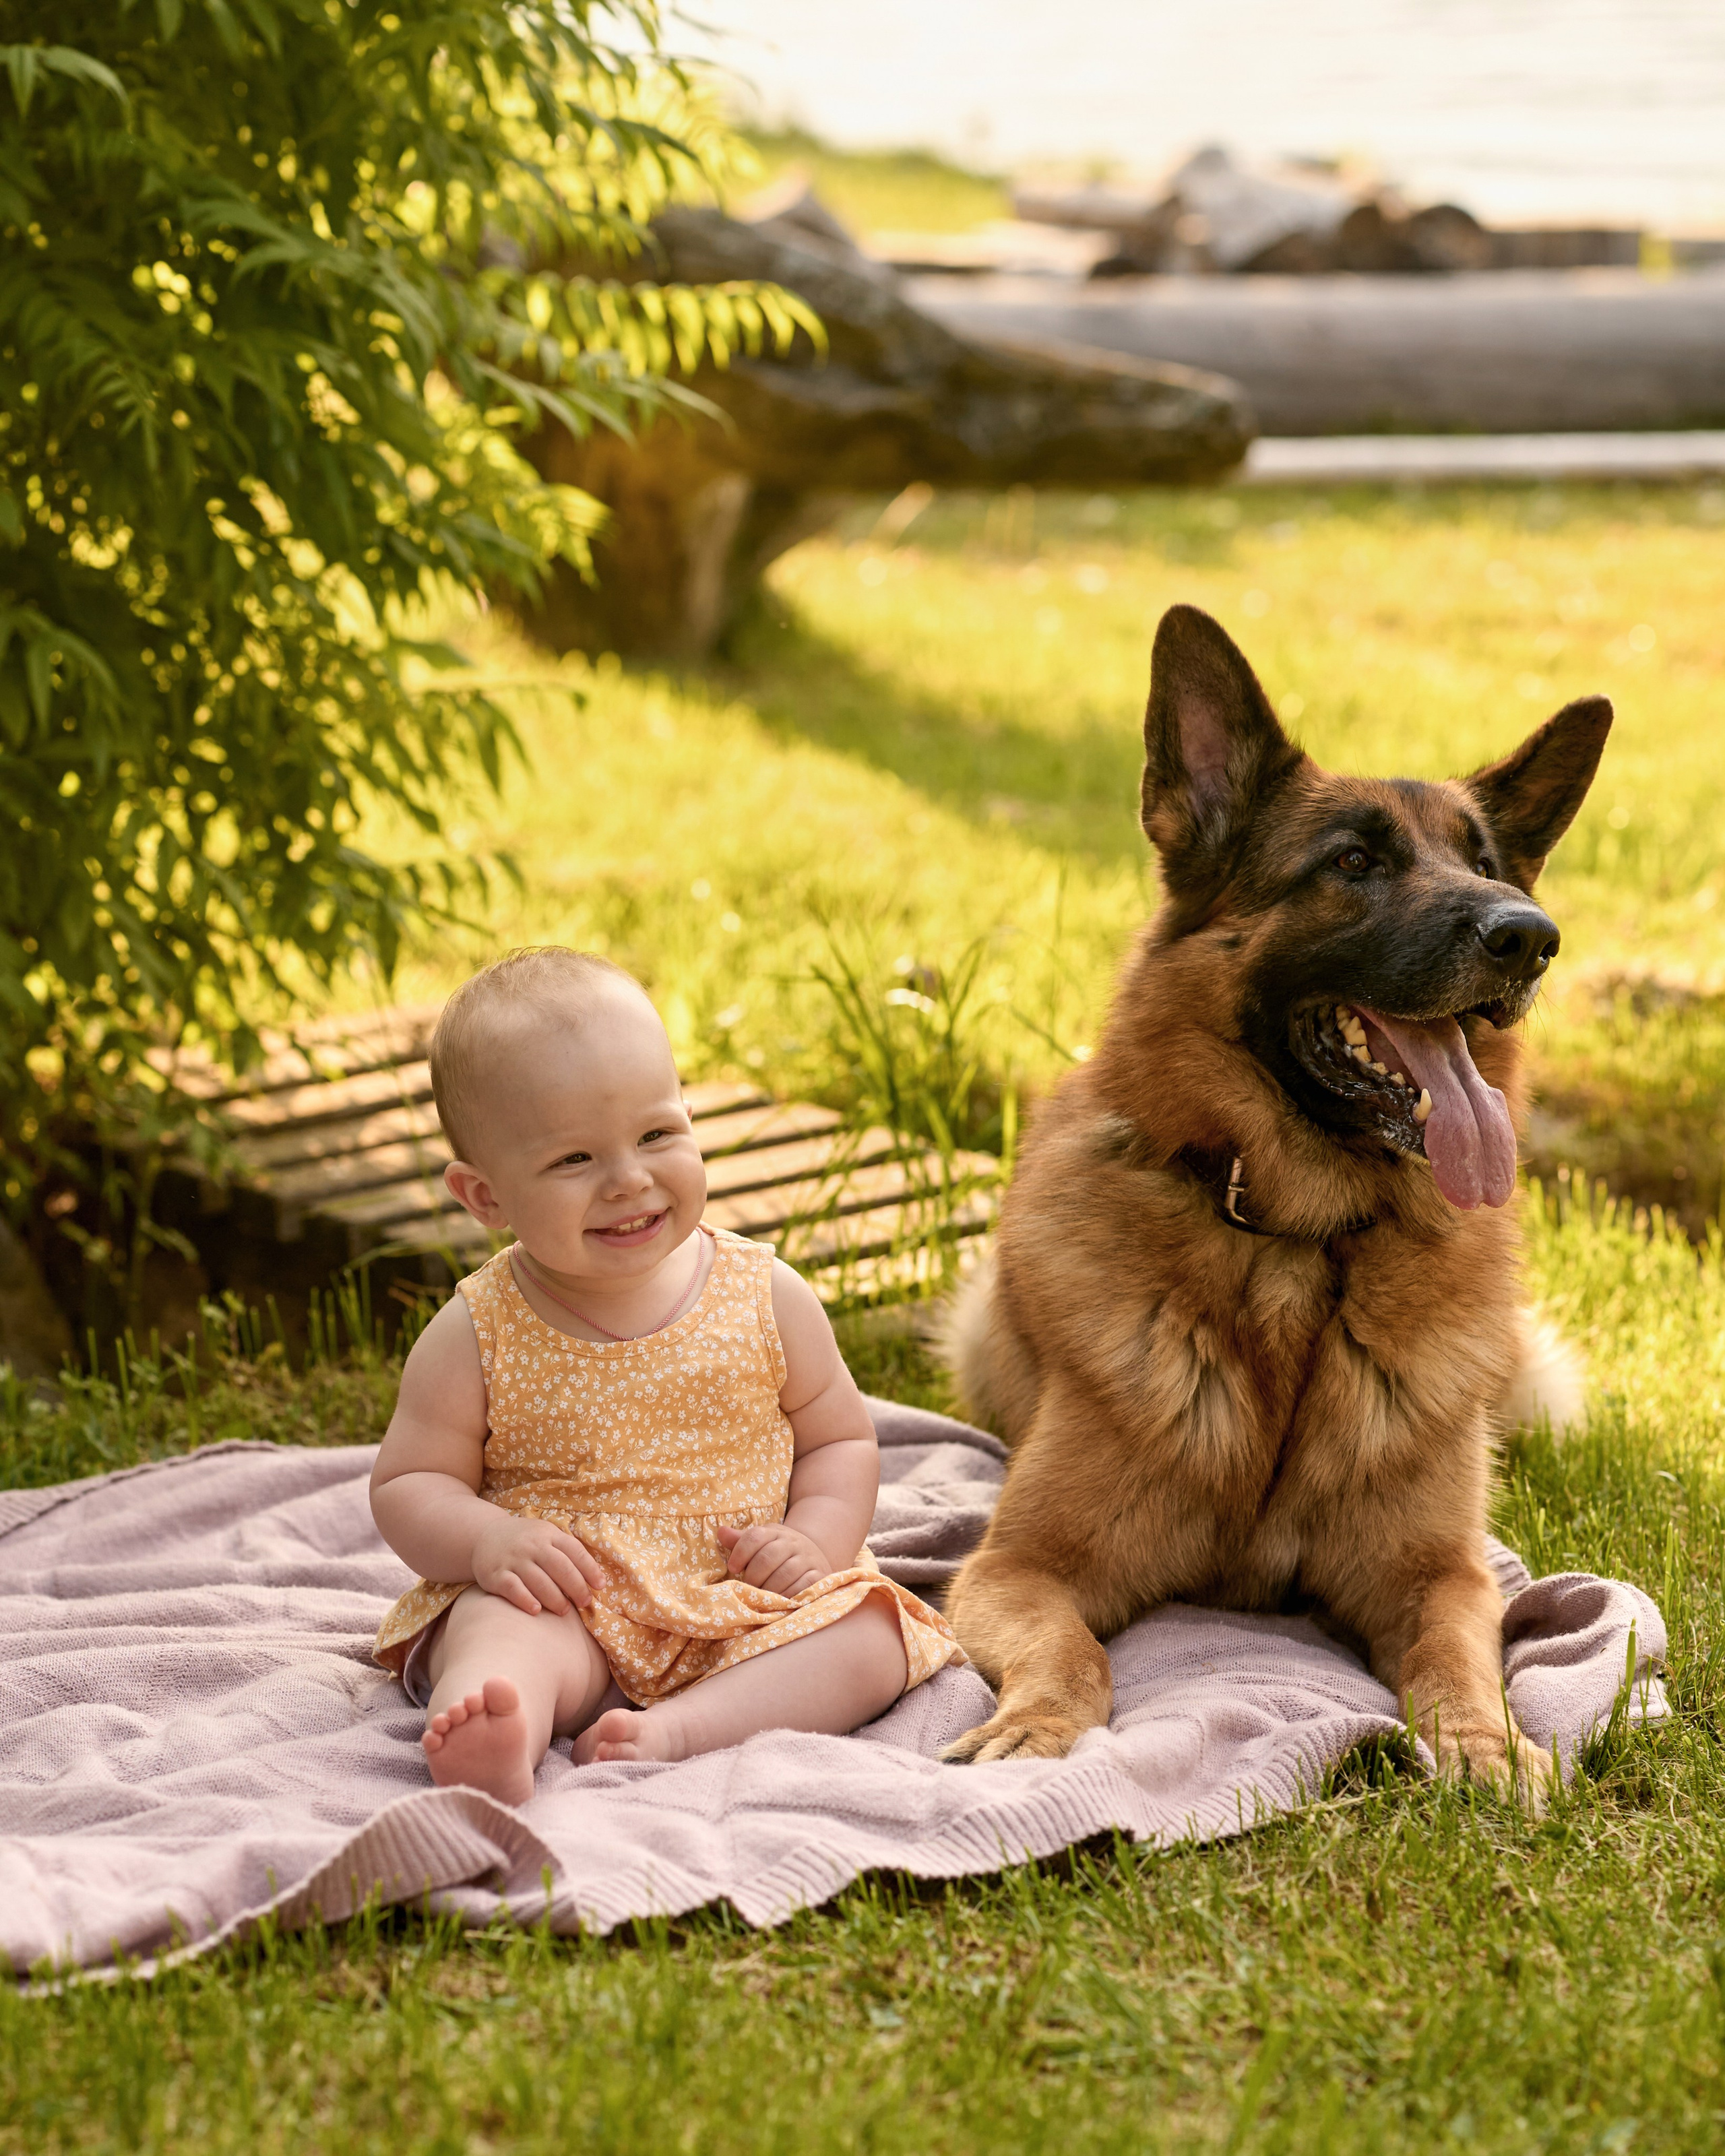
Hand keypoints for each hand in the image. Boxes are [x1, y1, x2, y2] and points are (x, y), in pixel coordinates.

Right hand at [471, 1513, 602, 1616]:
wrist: (485, 1535)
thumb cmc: (526, 1541)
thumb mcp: (546, 1535)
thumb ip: (567, 1551)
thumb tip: (595, 1578)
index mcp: (548, 1534)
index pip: (574, 1551)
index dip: (590, 1569)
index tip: (600, 1586)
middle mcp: (532, 1545)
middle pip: (560, 1567)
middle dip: (576, 1587)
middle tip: (585, 1602)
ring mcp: (513, 1559)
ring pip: (539, 1581)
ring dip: (555, 1598)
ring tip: (564, 1610)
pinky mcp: (495, 1574)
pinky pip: (513, 1588)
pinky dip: (526, 1600)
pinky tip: (536, 1610)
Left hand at [715, 1521, 832, 1597]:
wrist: (814, 1557)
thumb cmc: (779, 1553)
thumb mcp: (762, 1543)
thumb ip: (741, 1541)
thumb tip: (721, 1532)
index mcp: (775, 1532)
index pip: (755, 1536)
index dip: (740, 1552)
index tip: (733, 1568)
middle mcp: (793, 1542)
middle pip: (768, 1556)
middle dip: (754, 1576)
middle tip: (749, 1589)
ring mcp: (807, 1558)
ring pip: (785, 1572)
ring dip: (770, 1588)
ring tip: (762, 1597)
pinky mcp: (819, 1574)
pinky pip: (803, 1584)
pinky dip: (789, 1594)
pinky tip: (780, 1600)